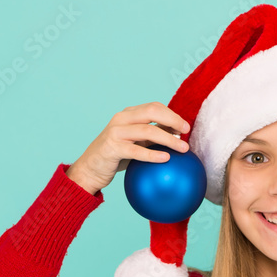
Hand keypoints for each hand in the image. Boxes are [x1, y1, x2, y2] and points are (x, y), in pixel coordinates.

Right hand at [66, 102, 191, 194]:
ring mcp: (116, 132)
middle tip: (186, 132)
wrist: (89, 170)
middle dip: (173, 120)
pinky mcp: (112, 148)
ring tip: (183, 148)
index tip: (185, 127)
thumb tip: (177, 134)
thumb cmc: (115, 156)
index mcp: (128, 114)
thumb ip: (151, 136)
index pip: (154, 107)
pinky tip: (166, 159)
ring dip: (169, 139)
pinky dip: (153, 154)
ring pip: (148, 130)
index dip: (172, 114)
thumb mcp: (135, 142)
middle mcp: (121, 119)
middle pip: (152, 111)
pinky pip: (136, 150)